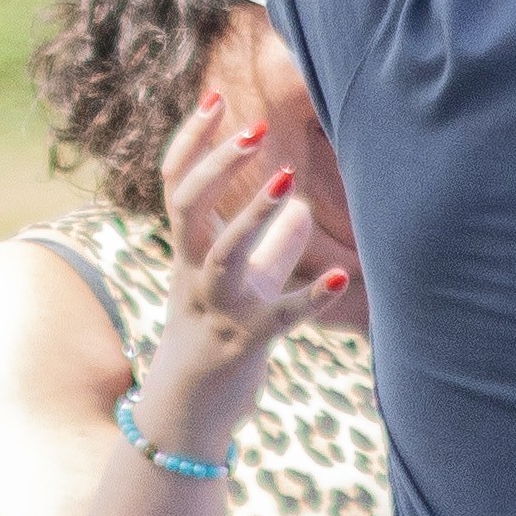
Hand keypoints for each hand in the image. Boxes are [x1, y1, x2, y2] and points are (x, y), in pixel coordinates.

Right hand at [142, 87, 354, 426]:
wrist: (185, 416)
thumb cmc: (211, 343)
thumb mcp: (240, 289)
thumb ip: (269, 247)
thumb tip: (303, 209)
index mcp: (188, 256)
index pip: (175, 186)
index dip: (190, 142)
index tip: (214, 99)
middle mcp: (194, 276)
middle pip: (187, 208)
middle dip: (217, 166)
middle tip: (254, 127)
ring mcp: (217, 310)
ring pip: (224, 257)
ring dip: (252, 217)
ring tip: (286, 181)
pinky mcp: (244, 345)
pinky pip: (277, 318)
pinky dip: (309, 297)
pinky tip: (340, 274)